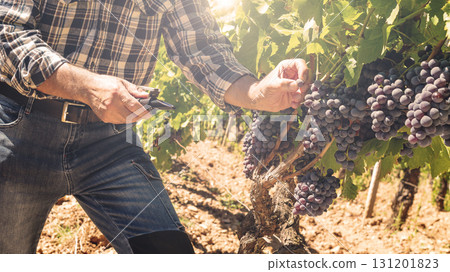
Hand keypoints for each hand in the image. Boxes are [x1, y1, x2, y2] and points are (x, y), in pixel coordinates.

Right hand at [37, 64, 151, 123]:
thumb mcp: (121, 82)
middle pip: (132, 116)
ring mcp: (108, 112)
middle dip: (140, 116)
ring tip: (135, 112)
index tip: (150, 113)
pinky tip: (125, 113)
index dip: (144, 112)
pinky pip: (119, 122)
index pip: (135, 106)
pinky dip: (124, 119)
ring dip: (133, 118)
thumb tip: (145, 96)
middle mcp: (113, 104)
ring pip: (126, 121)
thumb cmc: (105, 83)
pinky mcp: (104, 118)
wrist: (87, 88)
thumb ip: (134, 90)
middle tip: (145, 114)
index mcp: (118, 93)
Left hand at [250, 59, 310, 111]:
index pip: (300, 63)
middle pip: (307, 76)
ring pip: (306, 87)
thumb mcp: (272, 85)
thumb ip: (284, 84)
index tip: (301, 81)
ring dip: (302, 94)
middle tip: (300, 91)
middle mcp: (293, 75)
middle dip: (305, 84)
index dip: (303, 71)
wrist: (260, 101)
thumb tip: (297, 85)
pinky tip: (293, 104)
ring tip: (294, 99)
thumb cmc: (263, 89)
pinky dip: (299, 101)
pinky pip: (302, 97)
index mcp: (287, 67)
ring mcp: (295, 85)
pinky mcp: (295, 95)